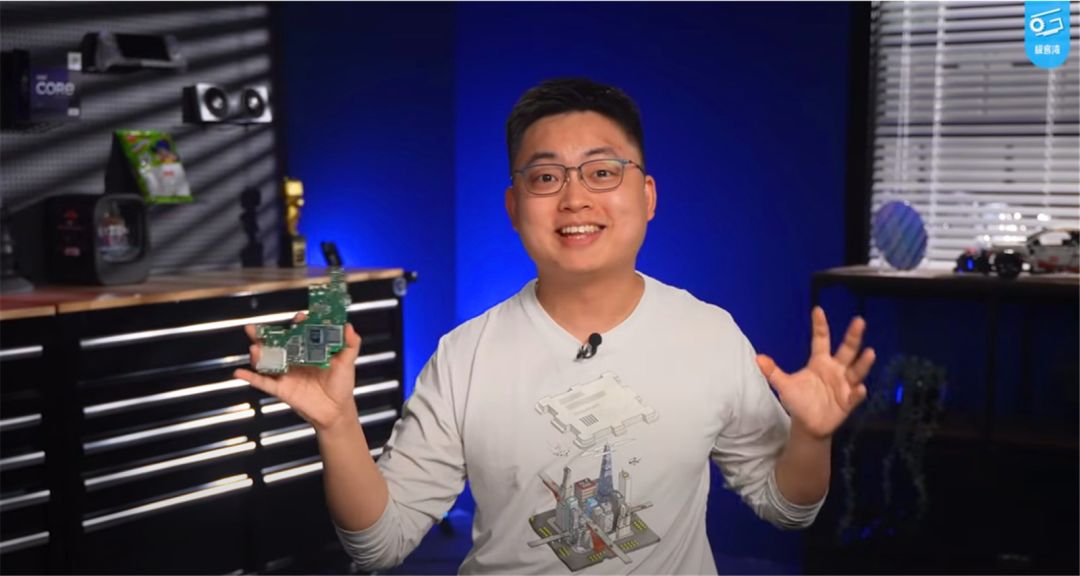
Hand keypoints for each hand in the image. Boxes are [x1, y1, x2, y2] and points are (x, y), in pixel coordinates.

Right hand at [234, 313, 362, 431]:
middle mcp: (294, 359)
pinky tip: (238, 373)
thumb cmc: (341, 384)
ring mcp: (285, 373)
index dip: (298, 324)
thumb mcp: (347, 362)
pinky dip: (250, 378)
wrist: (336, 410)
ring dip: (258, 354)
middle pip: (276, 343)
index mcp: (308, 350)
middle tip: (253, 327)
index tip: (300, 317)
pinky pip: (263, 382)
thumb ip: (350, 344)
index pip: (299, 332)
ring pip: (267, 361)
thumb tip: (349, 326)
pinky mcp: (281, 388)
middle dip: (264, 335)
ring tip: (254, 348)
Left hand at [756, 306, 874, 439]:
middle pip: (846, 350)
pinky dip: (858, 393)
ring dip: (863, 363)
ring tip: (870, 352)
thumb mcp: (784, 385)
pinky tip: (860, 388)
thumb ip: (773, 372)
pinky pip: (855, 396)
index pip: (821, 340)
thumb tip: (758, 358)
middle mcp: (835, 369)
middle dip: (853, 336)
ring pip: (856, 371)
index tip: (818, 310)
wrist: (807, 424)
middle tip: (859, 321)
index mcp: (820, 361)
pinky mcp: (848, 401)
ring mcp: (844, 385)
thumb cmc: (798, 400)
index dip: (820, 326)